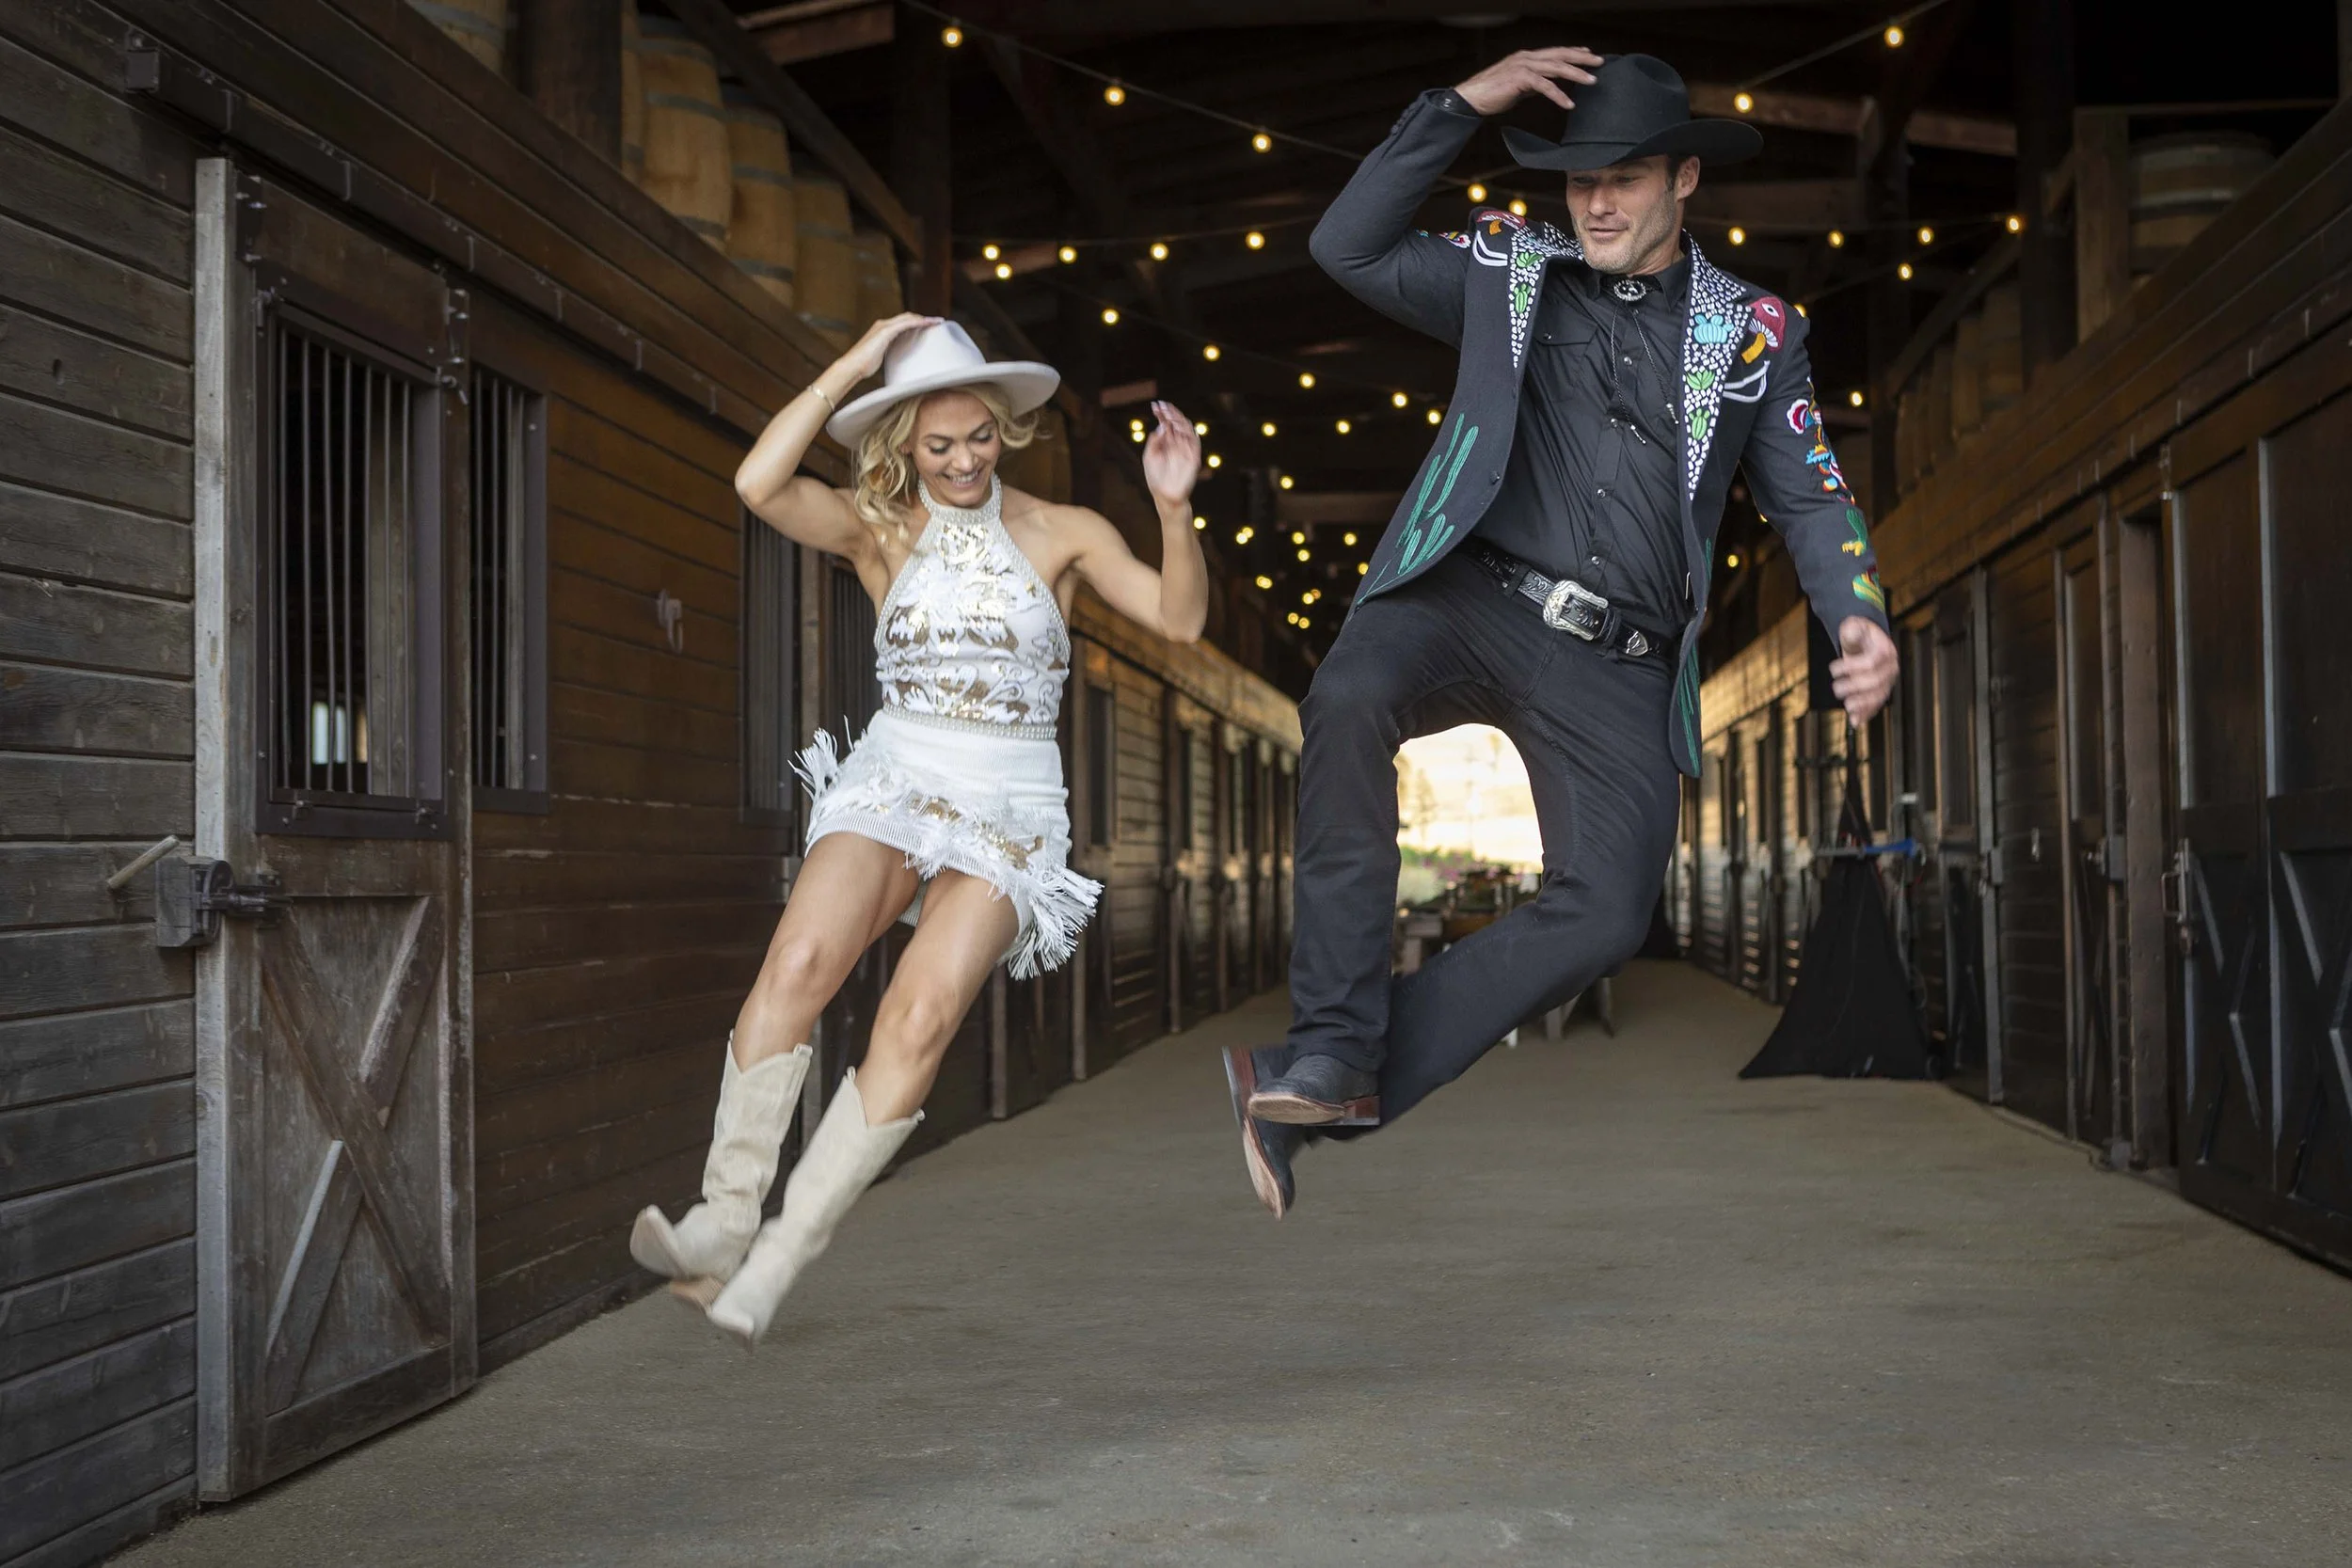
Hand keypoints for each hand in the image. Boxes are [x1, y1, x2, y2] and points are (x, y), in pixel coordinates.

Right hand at [835, 312, 941, 383]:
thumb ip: (888, 353)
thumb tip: (897, 360)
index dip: (916, 323)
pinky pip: (905, 323)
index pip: (902, 323)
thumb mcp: (879, 357)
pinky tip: (927, 324)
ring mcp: (884, 327)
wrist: (851, 367)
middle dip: (923, 318)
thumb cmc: (863, 366)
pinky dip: (918, 322)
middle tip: (937, 322)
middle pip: (907, 317)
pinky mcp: (885, 332)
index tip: (929, 327)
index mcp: (882, 331)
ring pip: (908, 318)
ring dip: (924, 318)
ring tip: (937, 321)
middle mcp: (883, 325)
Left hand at [1141, 400, 1200, 507]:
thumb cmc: (1155, 478)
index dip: (1162, 414)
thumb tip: (1162, 426)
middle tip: (1162, 406)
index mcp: (1166, 443)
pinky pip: (1194, 442)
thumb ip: (1155, 441)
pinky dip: (1189, 433)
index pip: (1166, 424)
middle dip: (1170, 414)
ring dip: (1178, 420)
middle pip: (1176, 424)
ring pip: (1186, 430)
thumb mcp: (1149, 456)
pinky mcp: (1193, 458)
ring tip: (1169, 414)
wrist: (1164, 495)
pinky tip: (1181, 425)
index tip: (1155, 405)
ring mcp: (1186, 450)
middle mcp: (1177, 444)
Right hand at [1453, 47, 1601, 116]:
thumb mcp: (1517, 86)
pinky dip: (1558, 95)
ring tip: (1592, 81)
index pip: (1555, 52)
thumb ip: (1532, 83)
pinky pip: (1545, 86)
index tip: (1588, 54)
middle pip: (1560, 55)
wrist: (1471, 98)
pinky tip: (1568, 104)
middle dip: (1582, 58)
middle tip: (1600, 62)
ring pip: (1556, 67)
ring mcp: (1523, 66)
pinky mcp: (1520, 78)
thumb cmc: (1492, 94)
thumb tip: (1546, 87)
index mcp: (1526, 57)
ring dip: (1576, 74)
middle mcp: (1526, 57)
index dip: (1573, 52)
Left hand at [1831, 617, 1897, 727]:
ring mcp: (1887, 681)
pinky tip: (1856, 721)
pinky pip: (1876, 705)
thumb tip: (1851, 630)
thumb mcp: (1854, 625)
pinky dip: (1866, 714)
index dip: (1852, 666)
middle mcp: (1890, 667)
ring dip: (1862, 704)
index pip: (1872, 661)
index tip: (1833, 668)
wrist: (1865, 643)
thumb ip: (1853, 628)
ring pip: (1878, 696)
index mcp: (1885, 649)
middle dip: (1854, 686)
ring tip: (1847, 706)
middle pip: (1875, 681)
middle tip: (1836, 688)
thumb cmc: (1859, 635)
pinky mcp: (1881, 691)